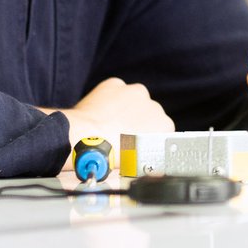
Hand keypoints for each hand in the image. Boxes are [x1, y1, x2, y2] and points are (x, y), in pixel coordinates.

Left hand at [39, 77, 173, 170]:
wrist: (83, 140)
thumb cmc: (108, 156)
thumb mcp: (136, 163)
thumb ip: (146, 154)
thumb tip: (144, 159)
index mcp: (164, 125)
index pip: (161, 129)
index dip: (148, 136)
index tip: (137, 141)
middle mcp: (154, 105)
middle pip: (148, 112)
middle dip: (137, 120)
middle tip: (121, 134)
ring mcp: (134, 92)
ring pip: (132, 99)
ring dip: (125, 108)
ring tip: (108, 123)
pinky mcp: (115, 84)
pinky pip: (114, 91)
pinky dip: (109, 99)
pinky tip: (100, 112)